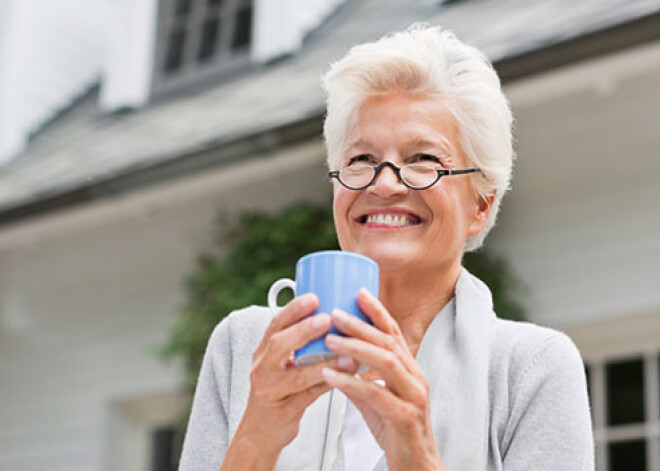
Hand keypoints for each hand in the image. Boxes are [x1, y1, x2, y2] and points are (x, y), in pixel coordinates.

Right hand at [233, 294, 357, 458]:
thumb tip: (330, 316)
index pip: (275, 325)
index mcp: (262, 353)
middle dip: (303, 329)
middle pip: (279, 345)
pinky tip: (346, 377)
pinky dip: (327, 385)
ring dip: (323, 362)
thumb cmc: (278, 392)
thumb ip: (295, 345)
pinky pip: (307, 397)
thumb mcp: (278, 365)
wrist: (260, 434)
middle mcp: (262, 369)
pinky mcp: (283, 411)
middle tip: (328, 318)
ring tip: (347, 353)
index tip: (313, 297)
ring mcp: (271, 391)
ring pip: (296, 375)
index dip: (293, 310)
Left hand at [322, 289, 446, 470]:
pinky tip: (330, 377)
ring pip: (386, 363)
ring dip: (356, 348)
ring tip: (330, 340)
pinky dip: (351, 383)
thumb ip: (359, 378)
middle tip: (334, 313)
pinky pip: (376, 395)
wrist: (416, 466)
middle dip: (360, 325)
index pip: (393, 333)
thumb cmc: (396, 431)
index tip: (358, 292)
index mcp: (410, 369)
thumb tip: (335, 362)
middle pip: (388, 342)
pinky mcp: (404, 417)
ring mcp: (413, 397)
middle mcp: (415, 378)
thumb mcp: (376, 398)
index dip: (376, 311)